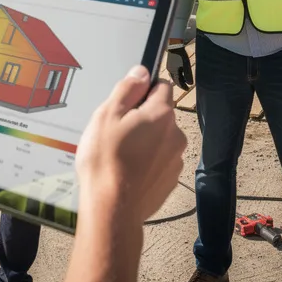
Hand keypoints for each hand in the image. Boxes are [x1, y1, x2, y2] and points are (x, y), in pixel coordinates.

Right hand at [76, 66, 186, 222]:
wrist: (112, 210)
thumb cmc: (106, 161)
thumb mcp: (107, 115)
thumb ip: (127, 89)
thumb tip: (142, 72)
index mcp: (161, 114)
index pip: (162, 86)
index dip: (143, 90)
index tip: (126, 102)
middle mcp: (175, 135)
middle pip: (161, 115)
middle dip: (142, 118)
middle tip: (116, 131)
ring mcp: (175, 160)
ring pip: (160, 140)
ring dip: (145, 142)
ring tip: (119, 155)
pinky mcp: (170, 180)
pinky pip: (159, 162)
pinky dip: (146, 163)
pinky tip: (127, 172)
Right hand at [166, 46, 192, 90]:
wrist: (174, 45)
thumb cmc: (180, 55)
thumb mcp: (186, 65)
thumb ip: (188, 75)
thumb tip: (190, 83)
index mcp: (174, 73)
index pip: (179, 83)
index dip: (183, 87)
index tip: (187, 89)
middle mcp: (170, 71)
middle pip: (175, 80)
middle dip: (180, 84)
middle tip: (185, 86)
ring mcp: (169, 67)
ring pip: (174, 76)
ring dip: (179, 79)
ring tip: (183, 80)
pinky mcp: (169, 63)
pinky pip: (173, 72)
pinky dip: (177, 75)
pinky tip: (180, 72)